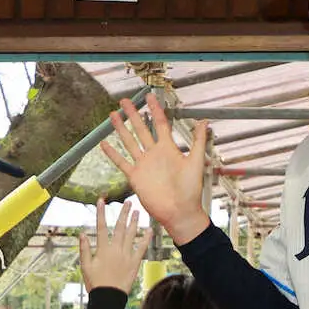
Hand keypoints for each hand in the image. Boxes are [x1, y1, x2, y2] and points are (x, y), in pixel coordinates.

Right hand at [79, 199, 151, 292]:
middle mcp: (116, 250)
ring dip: (134, 222)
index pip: (101, 227)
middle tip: (128, 202)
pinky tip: (149, 230)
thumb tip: (82, 234)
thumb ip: (84, 249)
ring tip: (137, 211)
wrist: (109, 298)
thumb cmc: (95, 283)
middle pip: (120, 227)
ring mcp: (126, 256)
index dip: (101, 213)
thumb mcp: (85, 266)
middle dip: (123, 213)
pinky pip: (141, 248)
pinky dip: (145, 239)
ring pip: (131, 235)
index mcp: (102, 250)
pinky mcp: (135, 263)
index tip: (101, 201)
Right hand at [101, 97, 211, 244]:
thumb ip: (198, 141)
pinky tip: (104, 143)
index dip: (155, 109)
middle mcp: (154, 154)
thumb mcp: (196, 162)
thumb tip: (204, 121)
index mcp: (168, 149)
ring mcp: (143, 165)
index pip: (159, 123)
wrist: (179, 211)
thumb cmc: (190, 190)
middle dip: (133, 114)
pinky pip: (122, 162)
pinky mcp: (135, 177)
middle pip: (141, 129)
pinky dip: (112, 153)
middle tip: (125, 101)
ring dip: (121, 129)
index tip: (149, 96)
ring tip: (113, 115)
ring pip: (129, 142)